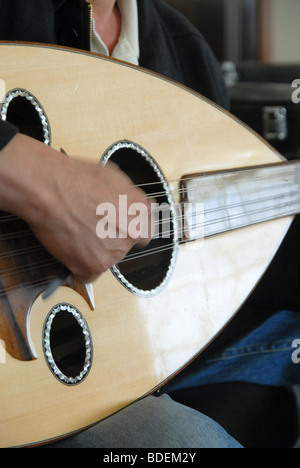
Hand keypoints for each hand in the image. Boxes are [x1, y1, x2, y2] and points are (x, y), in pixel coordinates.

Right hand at [0, 134, 150, 282]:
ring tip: (76, 234)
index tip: (118, 228)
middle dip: (110, 239)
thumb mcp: (113, 176)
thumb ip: (126, 196)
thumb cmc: (76, 179)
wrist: (51, 192)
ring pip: (106, 259)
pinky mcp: (93, 267)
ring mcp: (113, 253)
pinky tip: (70, 251)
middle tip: (90, 228)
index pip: (144, 230)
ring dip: (94, 252)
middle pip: (124, 245)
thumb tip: (126, 203)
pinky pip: (88, 275)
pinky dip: (79, 268)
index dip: (128, 229)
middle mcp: (132, 234)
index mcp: (140, 211)